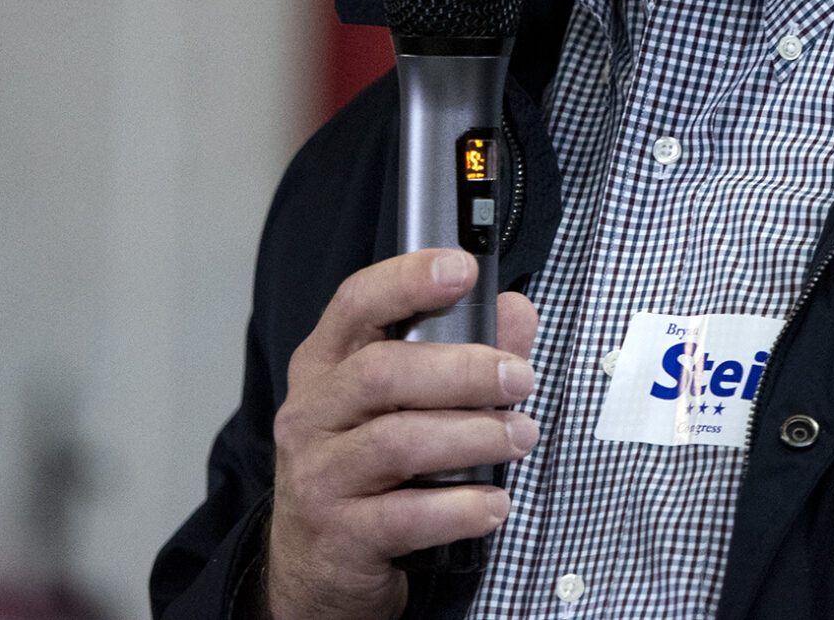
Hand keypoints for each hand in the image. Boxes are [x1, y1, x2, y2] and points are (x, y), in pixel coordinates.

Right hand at [264, 251, 540, 619]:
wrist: (317, 564)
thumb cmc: (372, 464)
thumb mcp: (408, 400)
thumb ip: (467, 349)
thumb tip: (516, 310)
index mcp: (327, 363)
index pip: (357, 303)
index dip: (408, 279)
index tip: (463, 268)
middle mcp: (312, 413)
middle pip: (383, 373)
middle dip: (464, 371)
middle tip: (521, 379)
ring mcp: (318, 475)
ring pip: (396, 442)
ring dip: (473, 436)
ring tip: (521, 437)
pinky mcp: (339, 534)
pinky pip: (405, 516)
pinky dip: (460, 508)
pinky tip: (494, 503)